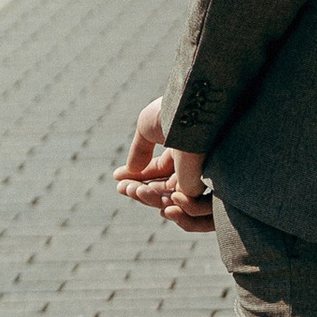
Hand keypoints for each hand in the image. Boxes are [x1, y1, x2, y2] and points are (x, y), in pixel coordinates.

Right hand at [116, 95, 214, 233]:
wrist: (188, 111)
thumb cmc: (171, 112)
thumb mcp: (147, 127)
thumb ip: (139, 149)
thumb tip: (131, 169)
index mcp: (180, 150)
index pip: (157, 171)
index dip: (136, 177)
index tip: (117, 179)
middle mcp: (190, 165)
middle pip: (162, 188)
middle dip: (138, 190)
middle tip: (121, 188)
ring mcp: (196, 177)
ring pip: (169, 198)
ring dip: (145, 196)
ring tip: (131, 189)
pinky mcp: (200, 187)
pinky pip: (180, 205)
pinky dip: (158, 200)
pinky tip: (142, 191)